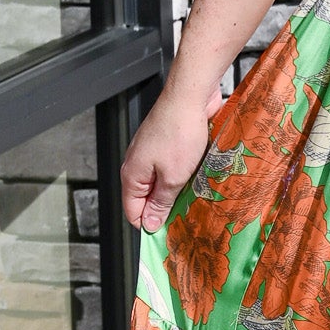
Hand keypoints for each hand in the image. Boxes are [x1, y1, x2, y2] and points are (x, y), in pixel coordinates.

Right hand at [121, 80, 225, 231]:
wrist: (190, 96)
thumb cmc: (179, 132)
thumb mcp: (173, 176)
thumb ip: (160, 202)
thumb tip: (149, 224)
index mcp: (132, 175)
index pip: (133, 212)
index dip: (149, 225)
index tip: (169, 234)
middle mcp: (137, 164)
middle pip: (147, 198)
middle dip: (166, 208)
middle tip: (187, 216)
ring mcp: (152, 153)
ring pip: (162, 182)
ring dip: (177, 190)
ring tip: (195, 196)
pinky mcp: (166, 144)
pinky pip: (172, 167)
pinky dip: (183, 174)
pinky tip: (198, 177)